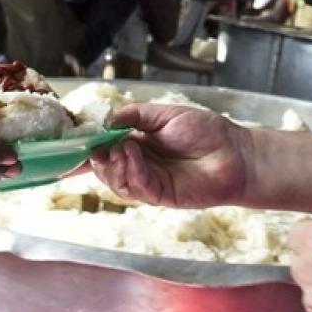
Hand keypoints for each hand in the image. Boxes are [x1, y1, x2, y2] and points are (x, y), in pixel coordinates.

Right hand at [88, 103, 252, 207]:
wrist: (236, 153)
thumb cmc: (207, 132)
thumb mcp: (165, 115)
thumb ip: (135, 116)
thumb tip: (107, 119)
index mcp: (139, 145)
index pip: (107, 149)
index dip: (90, 147)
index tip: (75, 141)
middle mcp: (140, 166)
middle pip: (106, 169)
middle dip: (98, 157)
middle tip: (99, 145)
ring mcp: (150, 183)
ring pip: (117, 182)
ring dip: (113, 164)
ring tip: (119, 147)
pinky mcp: (161, 196)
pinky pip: (137, 186)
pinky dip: (131, 169)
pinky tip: (133, 152)